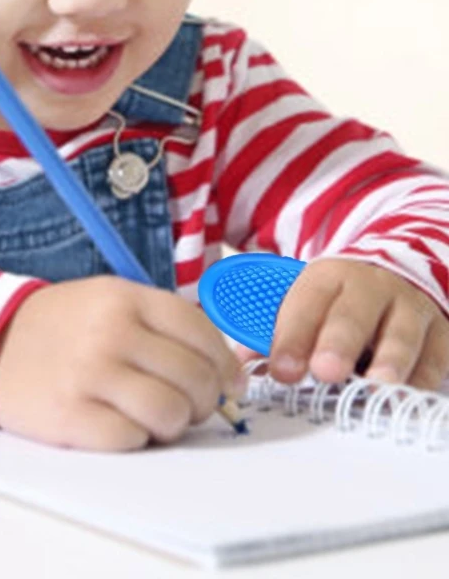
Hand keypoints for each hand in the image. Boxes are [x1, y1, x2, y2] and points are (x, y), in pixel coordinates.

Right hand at [0, 276, 243, 451]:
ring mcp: (88, 373)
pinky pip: (132, 438)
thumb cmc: (62, 326)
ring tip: (156, 418)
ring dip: (173, 424)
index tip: (228, 382)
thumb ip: (163, 325)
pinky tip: (119, 423)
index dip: (224, 363)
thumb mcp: (109, 301)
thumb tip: (226, 371)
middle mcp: (110, 331)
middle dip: (204, 400)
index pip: (201, 332)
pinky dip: (135, 437)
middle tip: (189, 405)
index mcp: (125, 298)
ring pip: (170, 413)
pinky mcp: (69, 415)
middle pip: (194, 378)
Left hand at [235, 259, 448, 389]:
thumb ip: (272, 333)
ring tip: (378, 386)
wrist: (395, 272)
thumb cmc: (338, 299)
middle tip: (325, 371)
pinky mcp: (441, 330)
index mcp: (327, 278)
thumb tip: (240, 364)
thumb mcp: (304, 303)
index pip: (305, 303)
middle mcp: (370, 288)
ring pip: (401, 333)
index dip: (292, 336)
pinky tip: (409, 397)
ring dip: (390, 360)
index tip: (282, 370)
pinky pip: (437, 355)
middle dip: (338, 343)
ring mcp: (409, 307)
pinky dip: (425, 376)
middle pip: (353, 314)